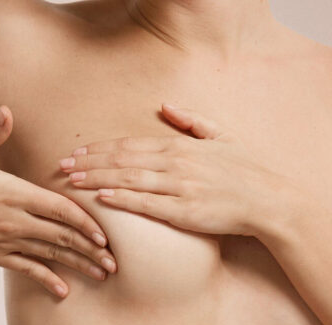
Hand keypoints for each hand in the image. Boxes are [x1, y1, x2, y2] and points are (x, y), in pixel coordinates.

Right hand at [0, 105, 116, 297]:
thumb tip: (7, 109)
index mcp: (13, 194)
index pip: (59, 209)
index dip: (85, 222)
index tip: (105, 233)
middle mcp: (13, 221)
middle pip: (62, 236)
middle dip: (90, 249)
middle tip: (115, 260)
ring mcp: (4, 241)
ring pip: (49, 255)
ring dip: (77, 265)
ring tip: (101, 274)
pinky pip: (26, 269)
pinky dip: (47, 279)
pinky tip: (64, 290)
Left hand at [58, 104, 312, 242]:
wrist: (272, 202)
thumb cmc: (247, 172)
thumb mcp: (222, 137)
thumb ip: (192, 121)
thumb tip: (166, 105)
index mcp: (182, 146)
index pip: (130, 144)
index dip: (100, 148)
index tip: (76, 151)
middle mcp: (177, 163)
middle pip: (122, 159)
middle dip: (88, 162)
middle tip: (60, 166)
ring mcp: (181, 187)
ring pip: (129, 179)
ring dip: (97, 178)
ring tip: (72, 181)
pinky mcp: (186, 212)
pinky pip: (148, 204)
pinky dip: (123, 199)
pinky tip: (101, 197)